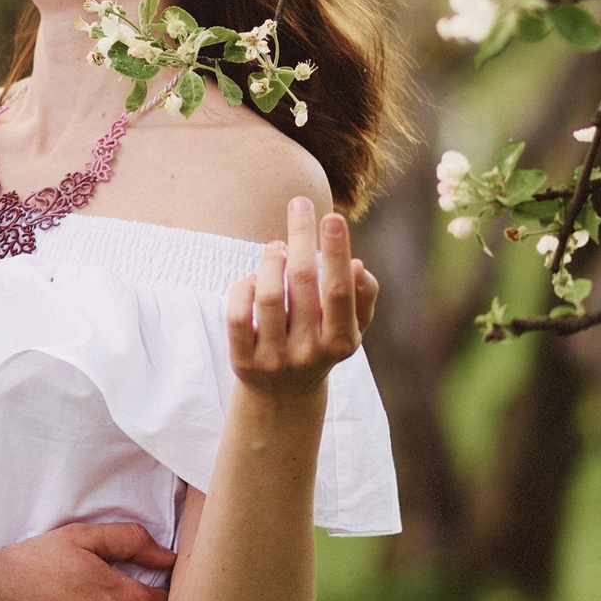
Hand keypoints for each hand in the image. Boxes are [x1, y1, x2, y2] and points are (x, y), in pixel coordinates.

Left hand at [229, 197, 376, 395]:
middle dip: (301, 237)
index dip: (335, 252)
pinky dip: (244, 288)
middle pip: (302, 282)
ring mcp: (274, 358)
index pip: (338, 289)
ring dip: (271, 260)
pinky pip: (238, 315)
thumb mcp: (350, 328)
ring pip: (268, 295)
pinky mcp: (243, 361)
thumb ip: (362, 298)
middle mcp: (309, 352)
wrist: (284, 396)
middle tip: (300, 204)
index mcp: (342, 341)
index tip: (333, 216)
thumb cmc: (322, 344)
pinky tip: (254, 279)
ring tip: (276, 246)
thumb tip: (358, 266)